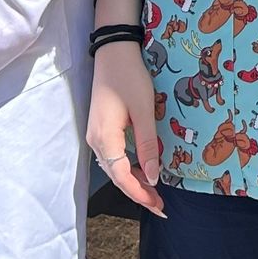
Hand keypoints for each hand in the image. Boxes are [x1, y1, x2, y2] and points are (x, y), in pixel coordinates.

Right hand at [88, 39, 166, 214]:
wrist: (113, 51)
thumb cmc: (129, 78)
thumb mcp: (143, 111)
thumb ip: (148, 145)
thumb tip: (154, 178)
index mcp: (105, 139)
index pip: (122, 177)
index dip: (140, 195)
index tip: (159, 207)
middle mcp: (96, 141)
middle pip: (117, 176)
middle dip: (139, 193)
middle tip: (161, 207)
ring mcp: (96, 135)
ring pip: (115, 168)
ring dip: (134, 182)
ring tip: (155, 194)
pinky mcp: (101, 129)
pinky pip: (114, 156)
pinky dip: (129, 168)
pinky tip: (143, 171)